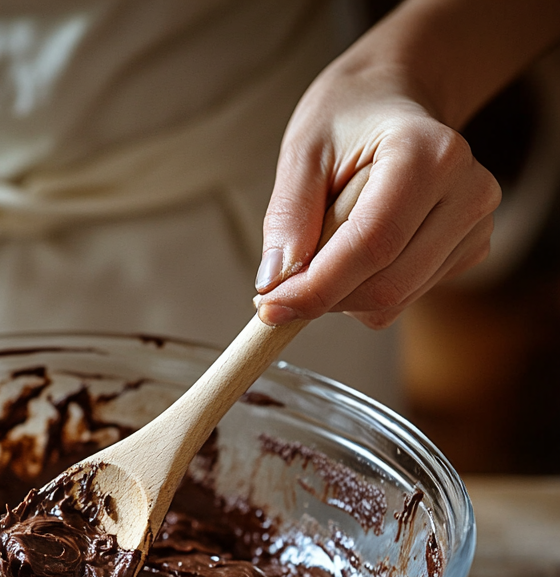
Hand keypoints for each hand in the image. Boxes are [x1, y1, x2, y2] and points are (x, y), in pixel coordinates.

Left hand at [254, 60, 500, 328]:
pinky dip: (362, 294)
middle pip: (386, 285)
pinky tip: (354, 252)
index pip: (372, 245)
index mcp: (431, 155)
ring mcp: (475, 226)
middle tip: (280, 286)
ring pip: (392, 302)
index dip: (316, 287)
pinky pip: (401, 300)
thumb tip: (273, 282)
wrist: (394, 102)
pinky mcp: (469, 251)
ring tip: (323, 247)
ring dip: (340, 297)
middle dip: (322, 298)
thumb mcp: (304, 150)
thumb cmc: (346, 120)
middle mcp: (469, 192)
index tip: (268, 307)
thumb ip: (287, 216)